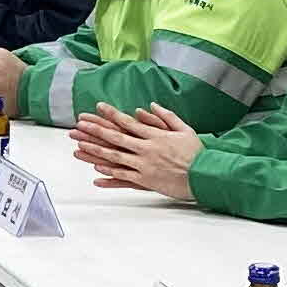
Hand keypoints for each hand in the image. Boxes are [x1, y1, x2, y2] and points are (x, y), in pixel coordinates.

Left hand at [70, 103, 202, 197]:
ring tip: (79, 147)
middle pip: (116, 137)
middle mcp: (147, 149)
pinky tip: (96, 172)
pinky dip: (110, 174)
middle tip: (79, 125)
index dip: (112, 114)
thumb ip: (165, 116)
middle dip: (96, 131)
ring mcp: (145, 165)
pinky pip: (125, 177)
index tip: (98, 107)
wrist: (206, 175)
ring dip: (96, 151)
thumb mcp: (184, 130)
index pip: (128, 122)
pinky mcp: (147, 181)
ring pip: (116, 157)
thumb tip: (149, 105)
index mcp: (155, 135)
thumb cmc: (196, 153)